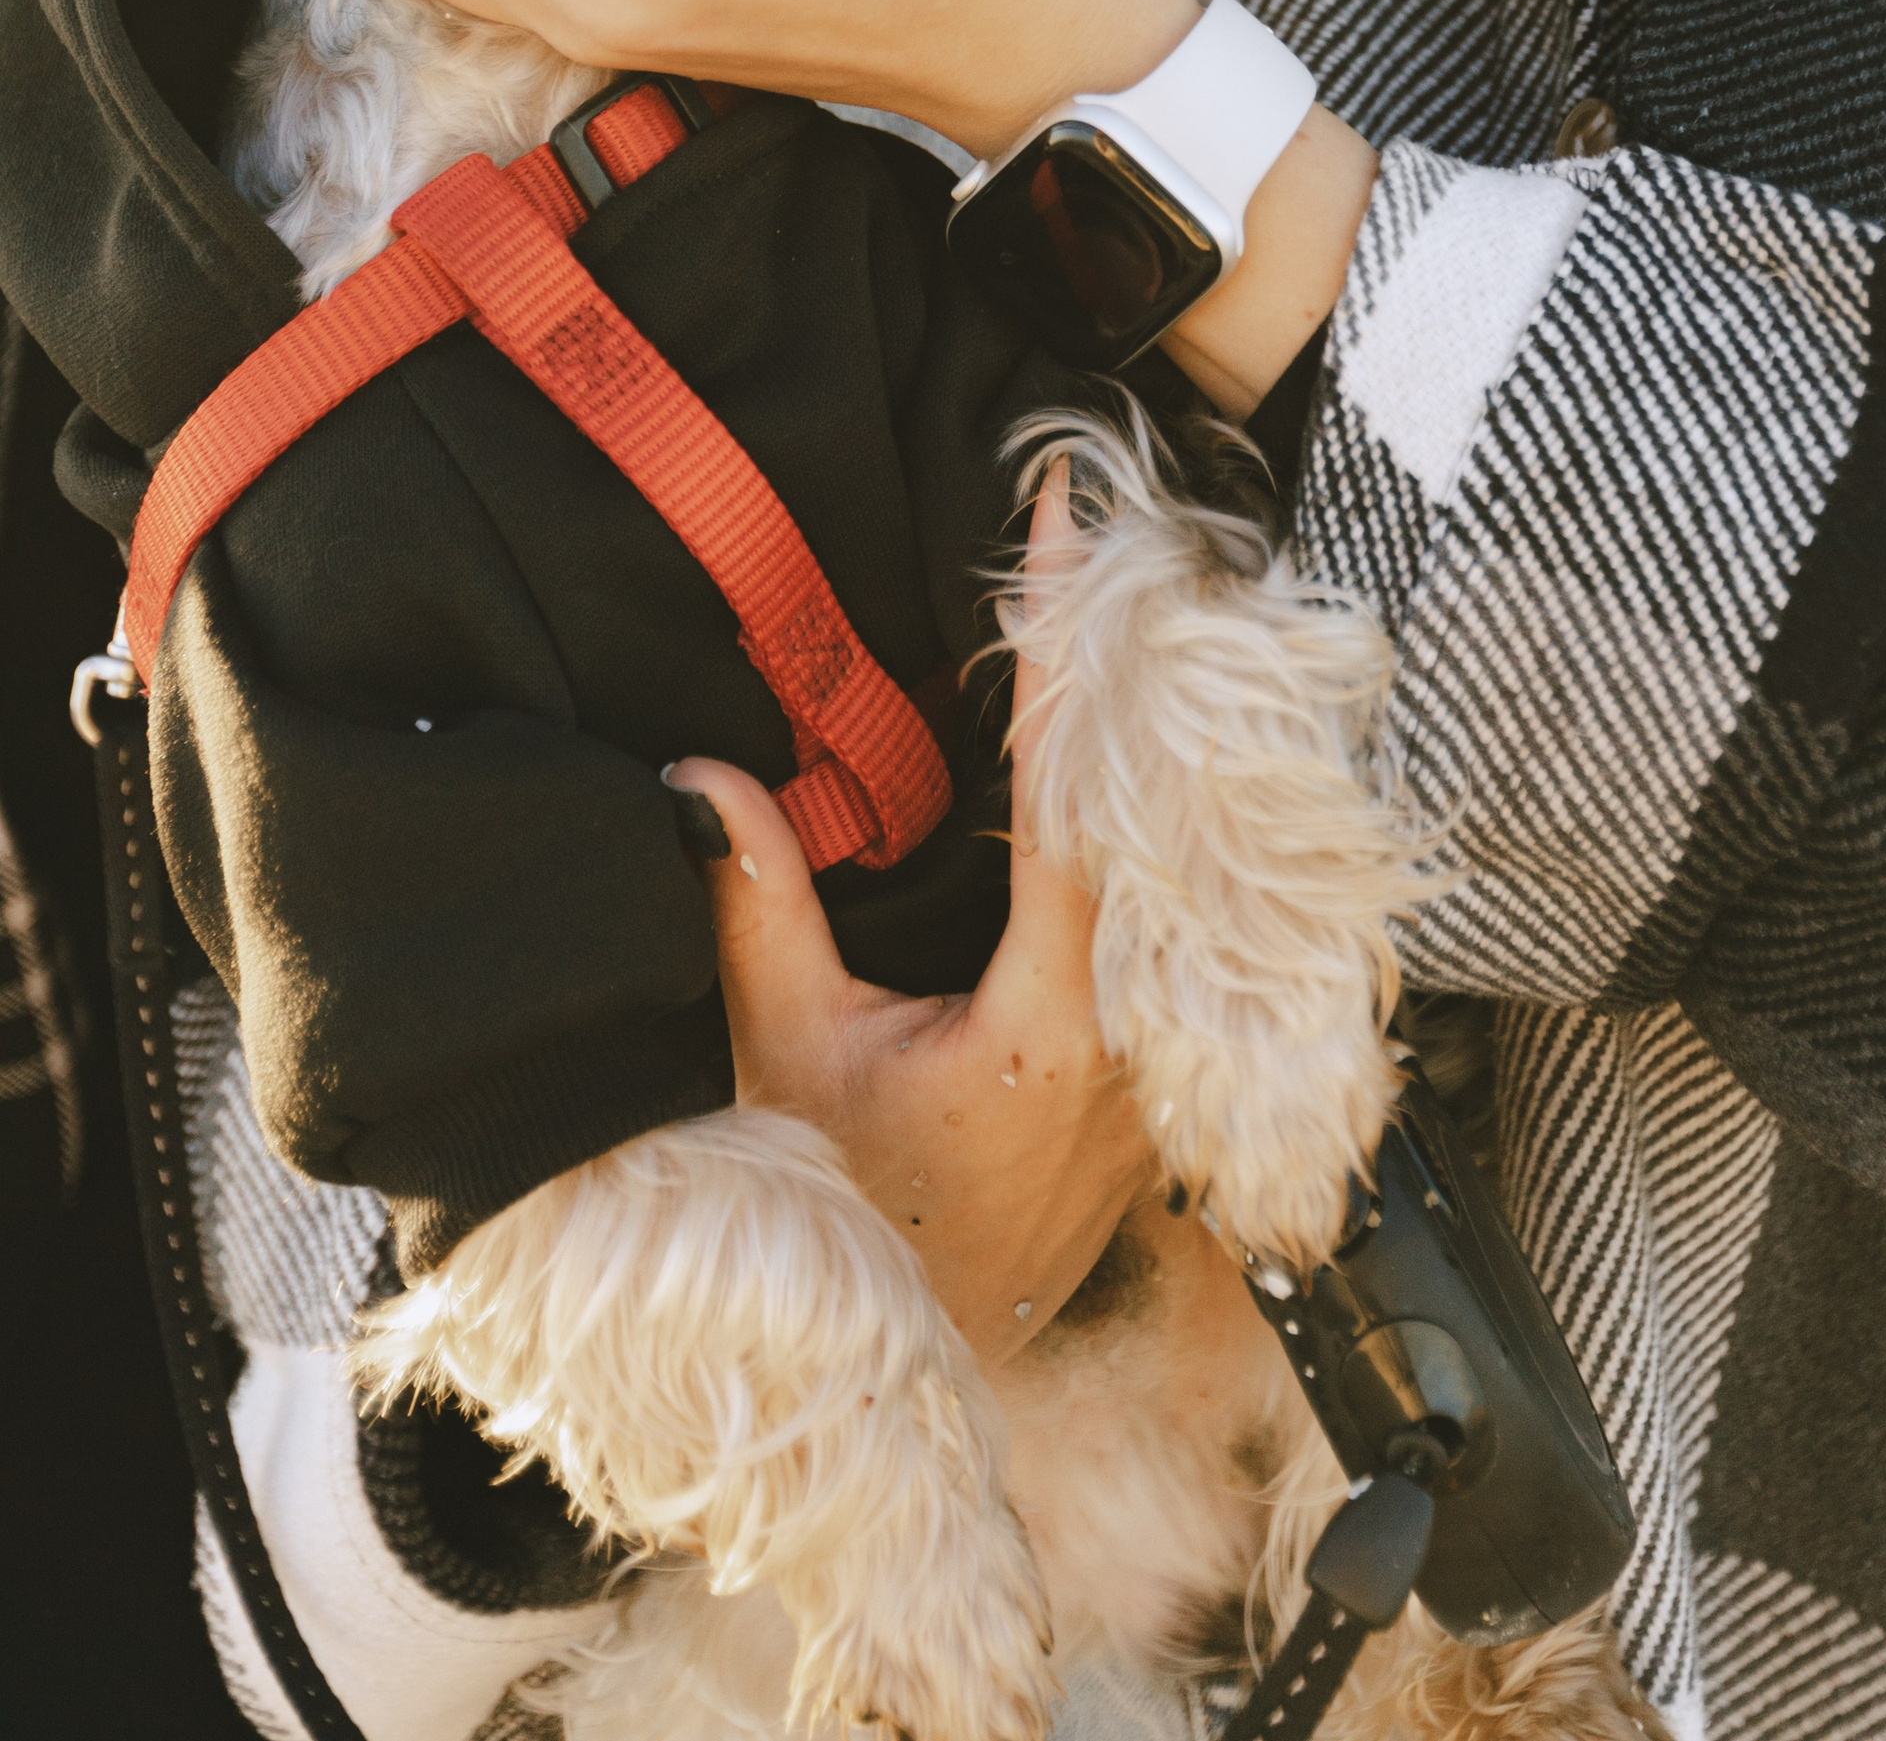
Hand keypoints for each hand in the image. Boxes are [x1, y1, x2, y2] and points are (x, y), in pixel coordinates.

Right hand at [669, 473, 1148, 1361]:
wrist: (923, 1367)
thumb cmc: (853, 1227)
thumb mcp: (787, 1064)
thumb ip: (754, 914)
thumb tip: (698, 780)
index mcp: (1056, 1017)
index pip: (1077, 792)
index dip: (1069, 653)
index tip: (1069, 530)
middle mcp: (1138, 1027)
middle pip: (1153, 798)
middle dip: (1124, 657)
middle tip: (1102, 535)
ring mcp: (1165, 1049)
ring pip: (1175, 852)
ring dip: (1139, 735)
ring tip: (1110, 604)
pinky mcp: (1162, 1067)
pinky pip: (1172, 909)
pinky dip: (1144, 816)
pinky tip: (1124, 745)